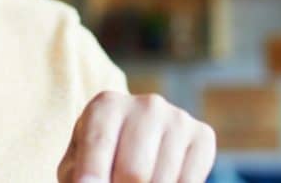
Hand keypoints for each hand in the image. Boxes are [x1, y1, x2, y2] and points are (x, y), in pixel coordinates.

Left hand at [57, 91, 214, 182]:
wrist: (134, 144)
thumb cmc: (99, 160)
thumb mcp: (78, 166)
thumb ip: (81, 177)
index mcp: (107, 105)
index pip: (99, 145)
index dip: (93, 175)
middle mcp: (146, 105)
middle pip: (134, 172)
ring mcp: (178, 118)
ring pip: (161, 181)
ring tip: (135, 181)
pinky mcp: (203, 135)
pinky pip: (188, 182)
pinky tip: (159, 180)